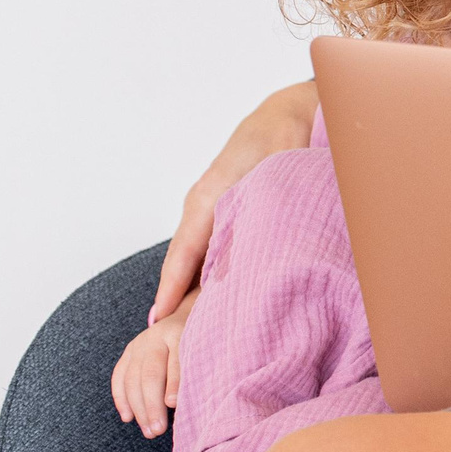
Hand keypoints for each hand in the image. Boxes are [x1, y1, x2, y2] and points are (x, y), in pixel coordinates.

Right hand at [112, 290, 195, 438]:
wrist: (186, 314)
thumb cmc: (202, 341)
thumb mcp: (208, 348)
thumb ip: (198, 369)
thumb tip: (191, 402)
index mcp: (180, 333)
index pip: (175, 361)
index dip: (174, 384)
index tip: (174, 405)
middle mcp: (156, 337)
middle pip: (150, 374)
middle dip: (152, 405)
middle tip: (158, 431)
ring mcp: (139, 343)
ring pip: (132, 379)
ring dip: (138, 409)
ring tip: (149, 431)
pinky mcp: (128, 351)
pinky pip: (119, 377)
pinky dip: (121, 399)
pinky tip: (128, 418)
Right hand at [151, 81, 316, 324]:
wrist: (292, 111)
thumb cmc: (285, 136)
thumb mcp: (273, 171)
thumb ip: (259, 209)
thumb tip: (244, 254)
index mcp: (209, 198)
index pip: (183, 253)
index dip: (172, 289)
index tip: (158, 322)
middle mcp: (204, 204)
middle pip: (184, 260)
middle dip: (177, 298)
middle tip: (171, 340)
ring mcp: (213, 206)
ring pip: (197, 254)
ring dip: (191, 287)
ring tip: (186, 327)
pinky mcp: (226, 207)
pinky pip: (209, 244)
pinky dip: (206, 269)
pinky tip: (211, 293)